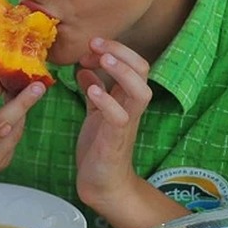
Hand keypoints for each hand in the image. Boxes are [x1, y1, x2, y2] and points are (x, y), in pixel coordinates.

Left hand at [73, 38, 152, 211]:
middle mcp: (131, 107)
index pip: (134, 63)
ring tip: (102, 60)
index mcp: (125, 98)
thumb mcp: (95, 112)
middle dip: (121, 51)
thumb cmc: (100, 146)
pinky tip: (91, 91)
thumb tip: (84, 69)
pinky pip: (119, 117)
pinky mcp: (116, 140)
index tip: (90, 46)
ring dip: (121, 72)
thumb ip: (94, 90)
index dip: (115, 49)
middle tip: (95, 43)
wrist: (103, 184)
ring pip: (140, 91)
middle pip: (142, 70)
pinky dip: (107, 101)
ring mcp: (126, 123)